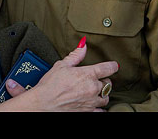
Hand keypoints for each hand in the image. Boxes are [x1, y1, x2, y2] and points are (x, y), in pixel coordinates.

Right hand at [0, 39, 118, 111]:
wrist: (44, 103)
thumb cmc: (51, 84)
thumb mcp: (62, 65)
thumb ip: (75, 55)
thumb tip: (83, 45)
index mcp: (88, 74)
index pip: (108, 68)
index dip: (112, 66)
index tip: (114, 66)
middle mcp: (92, 88)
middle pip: (108, 83)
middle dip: (104, 80)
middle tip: (98, 79)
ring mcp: (91, 101)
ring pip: (106, 97)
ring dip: (103, 94)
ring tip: (97, 91)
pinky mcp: (88, 112)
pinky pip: (101, 111)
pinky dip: (100, 108)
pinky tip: (96, 105)